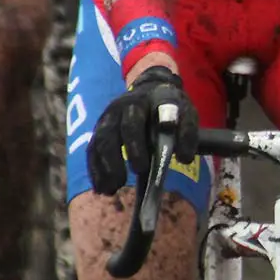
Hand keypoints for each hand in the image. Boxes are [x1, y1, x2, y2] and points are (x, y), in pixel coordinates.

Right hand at [87, 65, 198, 195]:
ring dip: (103, 169)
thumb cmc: (170, 107)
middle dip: (115, 160)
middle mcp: (119, 108)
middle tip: (124, 182)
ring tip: (113, 189)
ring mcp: (107, 119)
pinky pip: (92, 151)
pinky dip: (96, 171)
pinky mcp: (100, 131)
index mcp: (141, 102)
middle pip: (109, 134)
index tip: (142, 168)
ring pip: (98, 144)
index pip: (133, 120)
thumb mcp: (185, 112)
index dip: (134, 145)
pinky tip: (103, 189)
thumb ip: (187, 132)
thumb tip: (184, 158)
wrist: (153, 90)